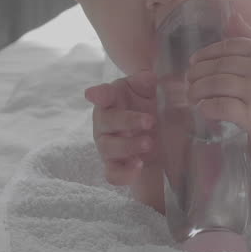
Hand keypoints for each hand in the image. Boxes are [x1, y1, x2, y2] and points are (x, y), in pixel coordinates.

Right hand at [85, 71, 157, 185]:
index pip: (101, 94)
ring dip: (129, 146)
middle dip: (128, 121)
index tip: (95, 94)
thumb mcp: (148, 89)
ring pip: (109, 148)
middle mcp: (104, 122)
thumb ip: (147, 81)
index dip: (98, 94)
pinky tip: (139, 167)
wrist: (156, 127)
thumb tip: (148, 77)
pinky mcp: (115, 164)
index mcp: (111, 99)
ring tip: (149, 143)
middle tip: (151, 120)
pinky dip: (123, 174)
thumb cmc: (145, 102)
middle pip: (106, 122)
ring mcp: (107, 144)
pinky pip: (112, 174)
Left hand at [185, 13, 250, 143]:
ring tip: (191, 96)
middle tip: (189, 82)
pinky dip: (207, 108)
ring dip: (197, 90)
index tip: (193, 62)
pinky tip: (203, 109)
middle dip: (197, 74)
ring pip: (216, 84)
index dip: (206, 54)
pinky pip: (222, 107)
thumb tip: (231, 14)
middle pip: (219, 66)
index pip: (228, 47)